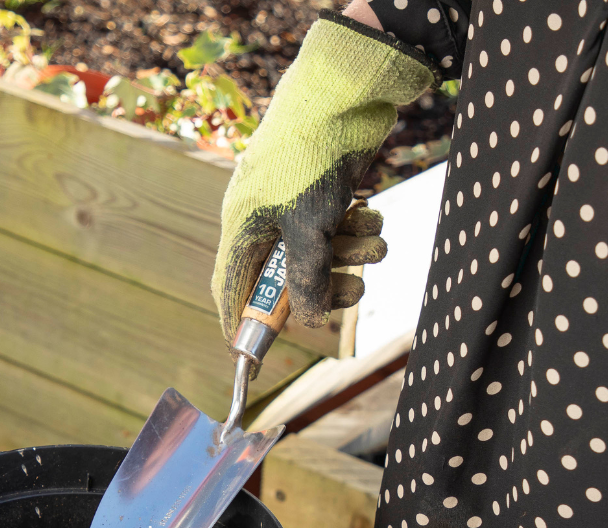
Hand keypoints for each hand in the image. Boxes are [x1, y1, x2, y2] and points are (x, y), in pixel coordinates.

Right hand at [210, 11, 436, 348]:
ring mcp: (292, 205)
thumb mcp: (310, 229)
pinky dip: (360, 231)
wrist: (343, 91)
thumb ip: (309, 280)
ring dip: (352, 256)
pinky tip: (376, 218)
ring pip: (320, 253)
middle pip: (287, 278)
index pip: (232, 289)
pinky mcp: (322, 192)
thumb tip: (312, 321)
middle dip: (325, 286)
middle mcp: (262, 219)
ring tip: (376, 245)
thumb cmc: (310, 158)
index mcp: (242, 228)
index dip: (241, 323)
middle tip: (353, 292)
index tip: (251, 356)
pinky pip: (338, 228)